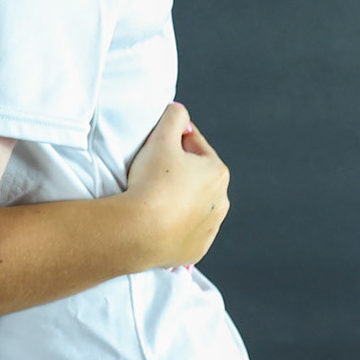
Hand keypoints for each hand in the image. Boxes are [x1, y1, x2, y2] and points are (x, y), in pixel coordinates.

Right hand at [119, 102, 229, 268]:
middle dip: (178, 171)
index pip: (195, 145)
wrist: (139, 231)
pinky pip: (184, 231)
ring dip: (177, 198)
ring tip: (152, 196)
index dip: (174, 139)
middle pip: (196, 176)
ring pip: (192, 205)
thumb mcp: (161, 138)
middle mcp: (220, 201)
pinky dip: (173, 225)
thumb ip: (173, 117)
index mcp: (217, 172)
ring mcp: (209, 229)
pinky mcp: (195, 250)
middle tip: (151, 170)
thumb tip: (179, 110)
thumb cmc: (152, 182)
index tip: (158, 141)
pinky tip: (156, 220)